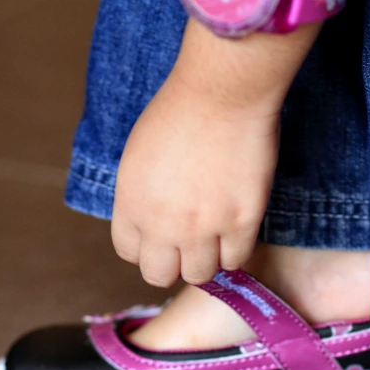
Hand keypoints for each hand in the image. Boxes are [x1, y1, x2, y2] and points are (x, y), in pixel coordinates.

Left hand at [111, 73, 279, 286]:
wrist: (222, 94)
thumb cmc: (180, 112)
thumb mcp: (138, 157)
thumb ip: (140, 196)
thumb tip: (152, 224)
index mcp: (130, 203)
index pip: (129, 252)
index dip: (148, 246)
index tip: (164, 234)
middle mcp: (161, 223)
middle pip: (158, 274)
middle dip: (172, 261)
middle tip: (189, 242)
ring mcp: (203, 227)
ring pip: (199, 275)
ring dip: (206, 259)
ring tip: (216, 234)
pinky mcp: (241, 222)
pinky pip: (236, 260)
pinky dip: (236, 248)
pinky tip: (237, 224)